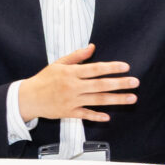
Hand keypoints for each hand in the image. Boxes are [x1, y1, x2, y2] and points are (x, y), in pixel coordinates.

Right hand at [15, 44, 137, 123]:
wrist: (28, 98)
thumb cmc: (44, 79)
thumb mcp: (58, 63)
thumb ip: (77, 56)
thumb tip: (92, 47)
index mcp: (71, 73)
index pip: (95, 69)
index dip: (111, 68)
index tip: (126, 67)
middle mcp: (73, 87)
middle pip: (100, 85)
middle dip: (120, 84)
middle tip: (135, 82)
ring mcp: (71, 101)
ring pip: (97, 100)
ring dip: (116, 100)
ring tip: (131, 98)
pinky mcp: (69, 112)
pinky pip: (85, 115)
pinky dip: (96, 116)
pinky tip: (108, 117)